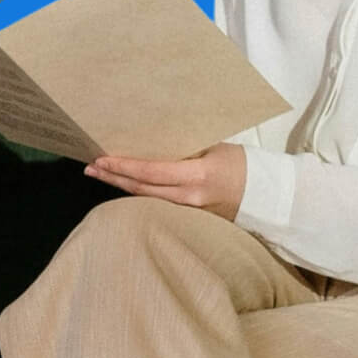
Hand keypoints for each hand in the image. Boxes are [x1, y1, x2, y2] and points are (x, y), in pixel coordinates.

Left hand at [84, 141, 246, 220]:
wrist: (267, 198)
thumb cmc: (242, 165)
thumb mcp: (213, 149)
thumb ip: (184, 149)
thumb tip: (154, 140)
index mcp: (196, 175)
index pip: (151, 172)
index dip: (124, 166)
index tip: (101, 159)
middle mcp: (189, 197)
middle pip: (142, 189)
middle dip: (113, 177)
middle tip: (90, 167)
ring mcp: (189, 211)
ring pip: (147, 198)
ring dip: (121, 185)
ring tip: (100, 174)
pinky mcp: (190, 217)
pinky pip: (158, 203)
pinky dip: (138, 192)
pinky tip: (124, 184)